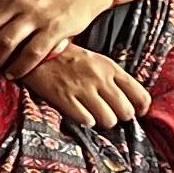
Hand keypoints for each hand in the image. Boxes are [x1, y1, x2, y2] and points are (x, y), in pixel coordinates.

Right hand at [19, 40, 152, 129]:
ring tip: (93, 114)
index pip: (140, 95)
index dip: (141, 109)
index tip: (135, 112)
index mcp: (110, 68)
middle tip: (109, 112)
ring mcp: (81, 88)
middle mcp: (99, 78)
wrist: (32, 51)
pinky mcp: (63, 97)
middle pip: (126, 112)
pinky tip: (79, 113)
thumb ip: (114, 78)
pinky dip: (85, 120)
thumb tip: (132, 102)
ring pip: (108, 119)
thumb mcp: (96, 60)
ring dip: (102, 121)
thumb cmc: (67, 58)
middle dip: (119, 116)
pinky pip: (86, 120)